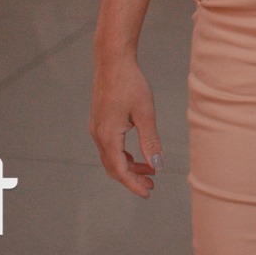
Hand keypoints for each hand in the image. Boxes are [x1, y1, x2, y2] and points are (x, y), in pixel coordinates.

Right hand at [90, 55, 163, 196]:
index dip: (133, 184)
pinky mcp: (100, 122)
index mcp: (108, 136)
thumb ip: (151, 141)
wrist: (112, 61)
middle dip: (132, 179)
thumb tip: (158, 165)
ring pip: (111, 158)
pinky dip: (123, 156)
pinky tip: (137, 155)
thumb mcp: (145, 113)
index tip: (148, 193)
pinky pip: (110, 147)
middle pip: (113, 167)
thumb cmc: (130, 84)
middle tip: (151, 186)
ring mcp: (97, 128)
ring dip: (129, 167)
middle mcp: (98, 135)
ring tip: (150, 171)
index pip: (120, 170)